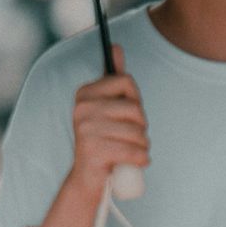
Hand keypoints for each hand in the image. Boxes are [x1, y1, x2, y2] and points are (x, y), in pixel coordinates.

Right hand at [68, 46, 148, 197]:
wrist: (86, 179)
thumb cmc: (102, 140)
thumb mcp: (106, 107)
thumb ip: (112, 77)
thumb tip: (116, 47)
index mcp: (84, 93)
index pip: (127, 82)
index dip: (136, 100)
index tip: (127, 115)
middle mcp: (82, 109)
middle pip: (135, 108)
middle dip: (141, 126)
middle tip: (131, 137)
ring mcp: (87, 130)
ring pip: (138, 132)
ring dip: (143, 146)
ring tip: (133, 151)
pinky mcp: (95, 152)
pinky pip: (136, 152)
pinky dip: (142, 160)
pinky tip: (136, 163)